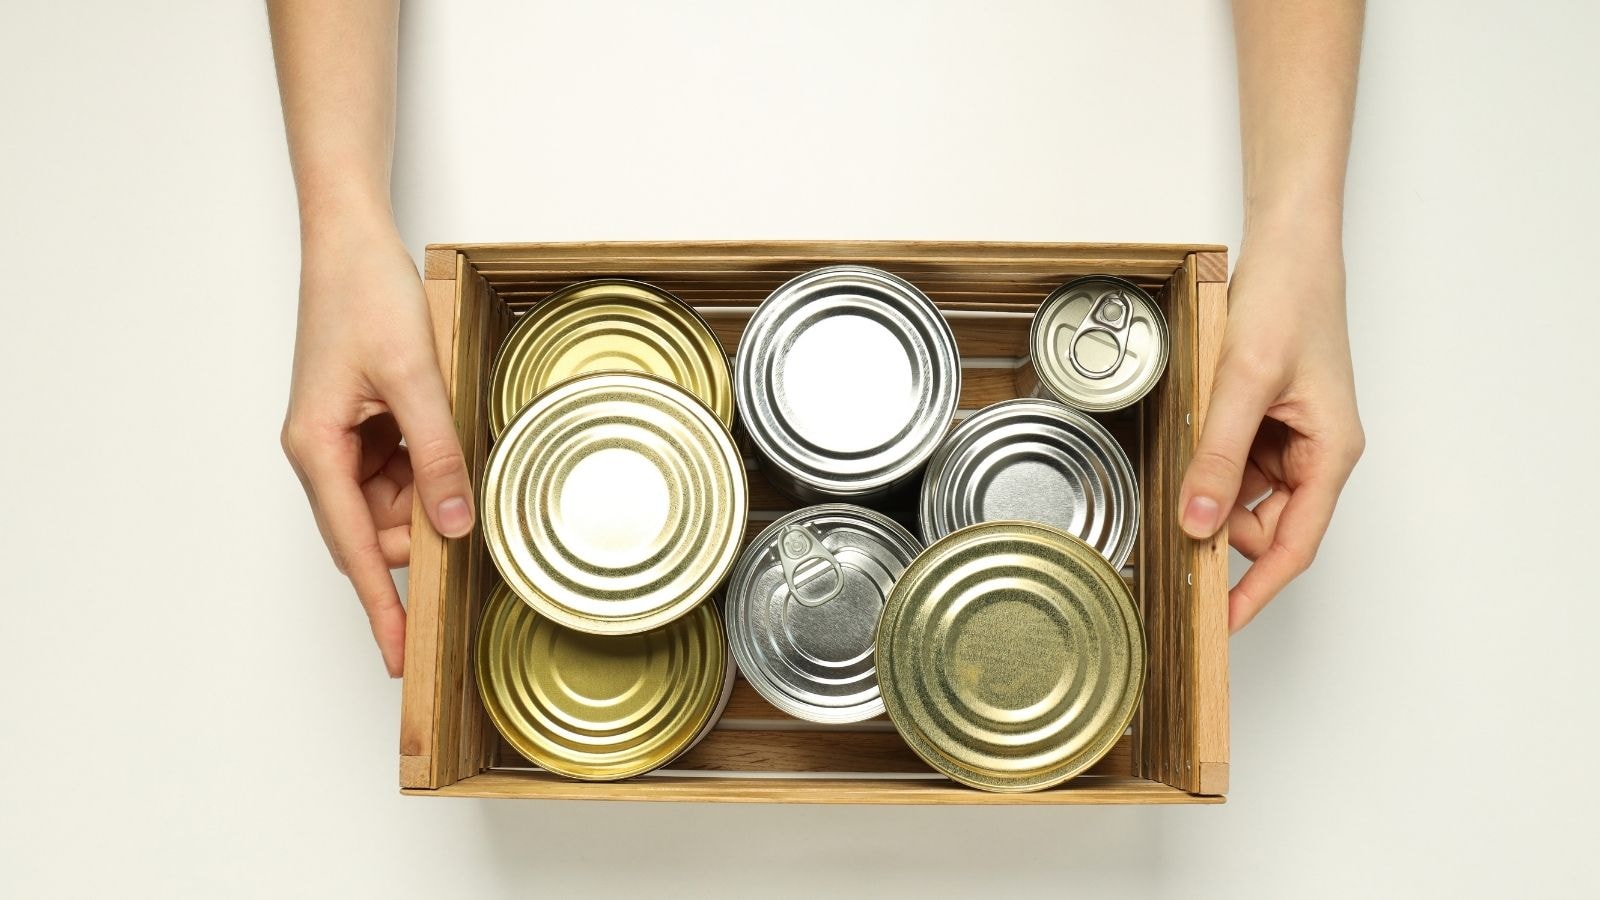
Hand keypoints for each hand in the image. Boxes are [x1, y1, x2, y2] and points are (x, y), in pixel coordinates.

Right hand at [280, 215, 474, 675]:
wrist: (350, 242)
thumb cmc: (362, 297)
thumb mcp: (414, 378)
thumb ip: (437, 455)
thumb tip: (453, 525)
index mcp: (317, 450)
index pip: (352, 551)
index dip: (382, 608)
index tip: (401, 657)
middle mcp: (324, 455)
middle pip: (380, 529)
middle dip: (426, 529)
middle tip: (472, 510)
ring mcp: (346, 442)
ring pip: (398, 501)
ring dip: (433, 489)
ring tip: (454, 436)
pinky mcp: (368, 426)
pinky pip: (404, 468)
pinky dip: (432, 463)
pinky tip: (447, 432)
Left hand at [1178, 221, 1364, 631]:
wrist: (1290, 248)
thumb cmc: (1290, 302)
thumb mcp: (1244, 383)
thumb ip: (1218, 455)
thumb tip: (1196, 523)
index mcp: (1330, 455)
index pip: (1293, 547)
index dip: (1255, 590)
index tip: (1221, 624)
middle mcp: (1315, 454)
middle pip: (1263, 525)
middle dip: (1218, 528)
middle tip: (1168, 528)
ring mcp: (1289, 438)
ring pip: (1242, 494)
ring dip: (1209, 487)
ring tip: (1184, 449)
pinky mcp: (1266, 420)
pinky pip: (1233, 461)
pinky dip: (1207, 460)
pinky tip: (1191, 433)